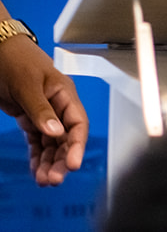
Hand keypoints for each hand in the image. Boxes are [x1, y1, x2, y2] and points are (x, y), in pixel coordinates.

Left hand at [0, 35, 88, 184]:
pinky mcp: (29, 118)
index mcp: (64, 94)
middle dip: (62, 159)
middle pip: (66, 138)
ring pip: (52, 143)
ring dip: (49, 162)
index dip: (77, 145)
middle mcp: (57, 106)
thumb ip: (41, 110)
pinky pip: (38, 141)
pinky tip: (37, 170)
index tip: (73, 164)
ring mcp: (44, 113)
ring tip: (44, 180)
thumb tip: (56, 133)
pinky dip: (38, 156)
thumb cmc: (15, 60)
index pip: (77, 124)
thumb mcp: (27, 85)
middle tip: (54, 179)